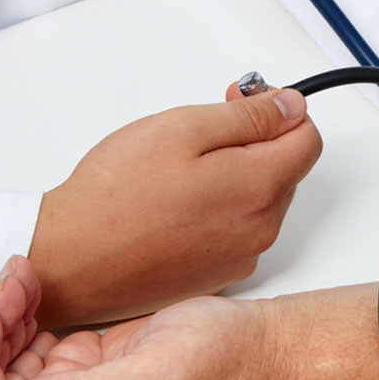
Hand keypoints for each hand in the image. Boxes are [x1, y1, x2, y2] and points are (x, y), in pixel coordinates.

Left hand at [0, 256, 278, 379]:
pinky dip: (25, 315)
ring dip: (4, 320)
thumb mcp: (164, 376)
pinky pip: (35, 348)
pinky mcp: (94, 369)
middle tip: (14, 282)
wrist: (265, 352)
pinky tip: (37, 291)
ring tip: (25, 278)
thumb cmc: (228, 365)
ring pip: (9, 366)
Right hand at [30, 86, 321, 326]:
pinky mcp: (218, 276)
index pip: (309, 139)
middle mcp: (261, 230)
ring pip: (258, 201)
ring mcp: (241, 258)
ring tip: (176, 176)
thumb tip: (291, 107)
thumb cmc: (114, 195)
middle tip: (197, 136)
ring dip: (232, 179)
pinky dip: (215, 212)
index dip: (279, 112)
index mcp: (260, 188)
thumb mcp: (182, 128)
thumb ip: (249, 116)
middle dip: (254, 144)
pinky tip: (172, 208)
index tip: (244, 103)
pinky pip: (235, 231)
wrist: (69, 262)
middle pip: (284, 170)